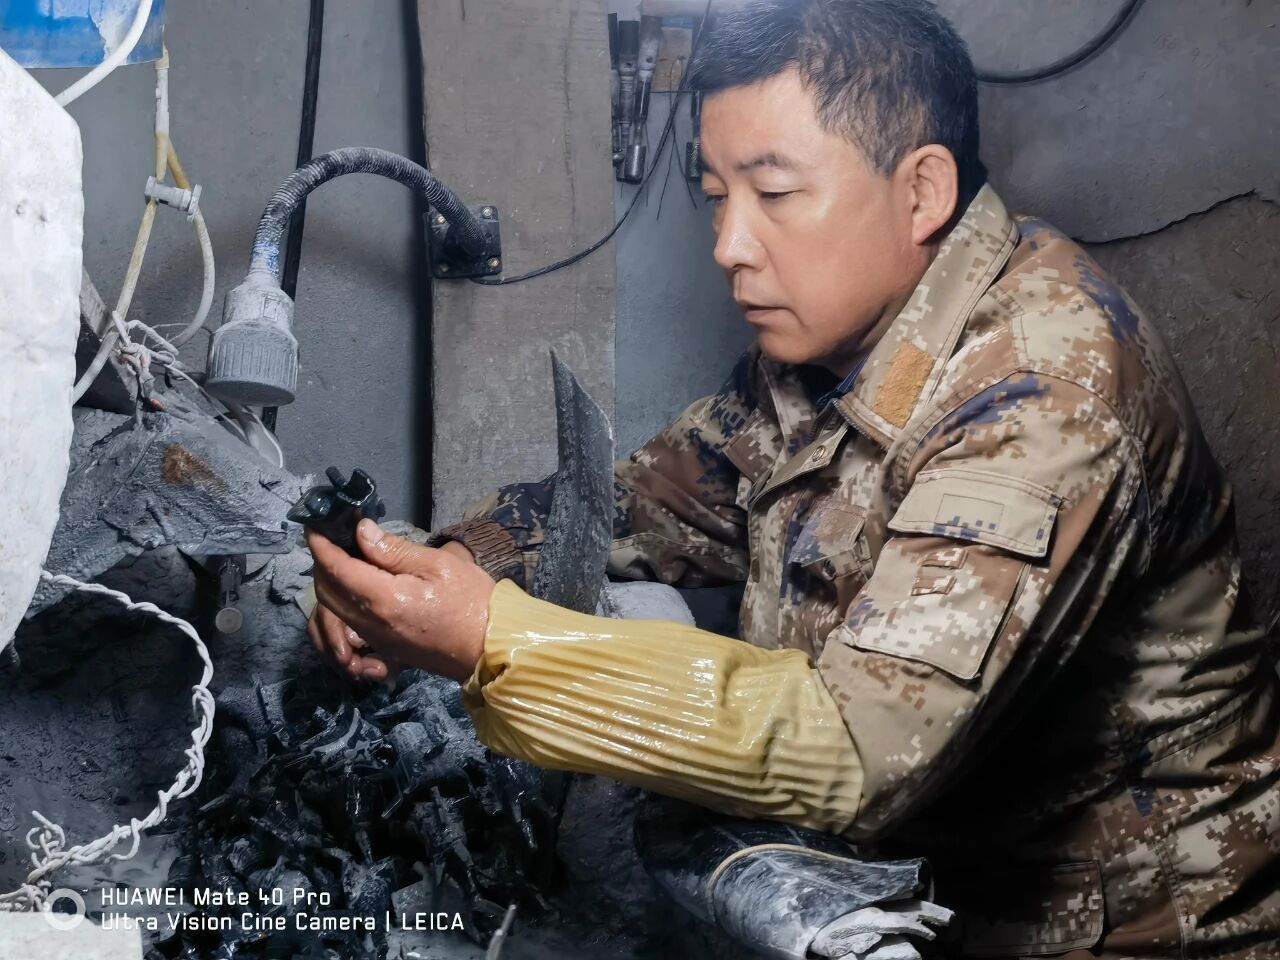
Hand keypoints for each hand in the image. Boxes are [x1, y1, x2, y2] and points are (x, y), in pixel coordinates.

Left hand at [306, 519, 495, 681]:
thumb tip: (362, 531)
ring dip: (330, 584)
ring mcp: (376, 640)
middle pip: (326, 592)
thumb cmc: (473, 602)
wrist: (490, 649)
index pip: (336, 567)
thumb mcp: (438, 565)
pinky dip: (344, 603)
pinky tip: (360, 586)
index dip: (320, 544)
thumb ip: (395, 550)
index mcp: (383, 598)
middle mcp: (371, 623)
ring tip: (345, 559)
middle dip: (321, 562)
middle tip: (332, 539)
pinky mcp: (385, 649)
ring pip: (335, 611)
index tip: (314, 525)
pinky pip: (350, 625)